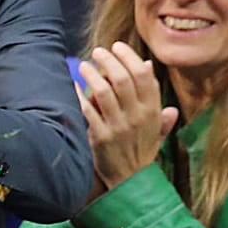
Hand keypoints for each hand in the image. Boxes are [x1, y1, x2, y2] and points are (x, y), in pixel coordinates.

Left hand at [76, 42, 178, 194]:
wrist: (129, 181)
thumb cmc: (141, 150)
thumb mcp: (156, 126)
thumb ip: (151, 92)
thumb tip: (149, 66)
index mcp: (153, 111)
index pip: (143, 76)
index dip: (129, 57)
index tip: (117, 46)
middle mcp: (137, 117)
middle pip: (122, 79)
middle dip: (108, 60)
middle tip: (97, 52)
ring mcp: (119, 127)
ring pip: (103, 92)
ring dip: (91, 75)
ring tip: (83, 66)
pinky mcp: (101, 138)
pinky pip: (87, 111)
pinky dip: (78, 96)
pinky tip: (72, 86)